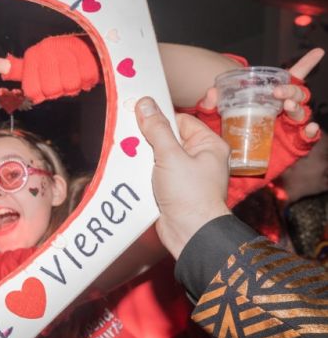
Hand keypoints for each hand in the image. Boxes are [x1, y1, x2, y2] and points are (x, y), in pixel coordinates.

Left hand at [0, 34, 99, 104]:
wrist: (86, 43)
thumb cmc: (56, 58)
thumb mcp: (34, 62)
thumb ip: (16, 68)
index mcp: (34, 54)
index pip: (32, 91)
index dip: (40, 93)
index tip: (44, 85)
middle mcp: (49, 50)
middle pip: (51, 90)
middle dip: (57, 90)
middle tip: (60, 80)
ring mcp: (69, 52)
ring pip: (69, 86)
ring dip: (72, 86)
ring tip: (72, 75)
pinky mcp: (88, 54)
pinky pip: (85, 80)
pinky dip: (86, 81)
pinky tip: (83, 73)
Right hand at [135, 97, 230, 258]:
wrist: (190, 233)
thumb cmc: (189, 194)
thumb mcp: (170, 156)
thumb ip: (156, 129)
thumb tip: (145, 104)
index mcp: (208, 145)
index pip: (180, 120)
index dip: (159, 119)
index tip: (137, 117)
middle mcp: (199, 158)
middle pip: (167, 138)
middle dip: (147, 140)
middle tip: (130, 140)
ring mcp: (186, 175)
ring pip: (158, 156)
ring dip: (143, 158)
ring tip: (130, 158)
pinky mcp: (174, 189)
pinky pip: (155, 173)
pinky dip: (143, 173)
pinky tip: (133, 174)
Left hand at [193, 47, 322, 137]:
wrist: (228, 163)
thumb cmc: (225, 136)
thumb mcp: (213, 118)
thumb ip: (211, 105)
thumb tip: (211, 92)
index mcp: (270, 99)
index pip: (290, 79)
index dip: (305, 65)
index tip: (318, 52)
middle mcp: (283, 111)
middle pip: (297, 94)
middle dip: (291, 90)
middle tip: (277, 92)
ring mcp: (290, 128)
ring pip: (302, 113)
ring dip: (297, 108)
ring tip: (287, 106)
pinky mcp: (293, 146)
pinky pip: (307, 138)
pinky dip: (310, 132)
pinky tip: (309, 128)